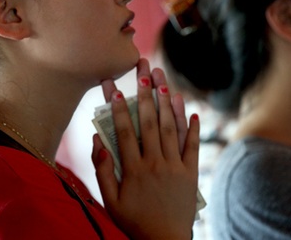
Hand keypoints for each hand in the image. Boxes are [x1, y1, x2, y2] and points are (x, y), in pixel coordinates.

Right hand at [92, 58, 199, 238]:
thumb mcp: (110, 200)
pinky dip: (193, 127)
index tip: (117, 86)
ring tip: (164, 80)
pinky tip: (191, 109)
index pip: (126, 131)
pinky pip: (192, 146)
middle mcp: (155, 163)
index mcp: (133, 170)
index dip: (121, 107)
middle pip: (150, 122)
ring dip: (168, 102)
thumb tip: (97, 141)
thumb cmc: (133, 222)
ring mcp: (175, 167)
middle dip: (146, 93)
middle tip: (143, 69)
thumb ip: (103, 170)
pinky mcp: (191, 173)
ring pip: (172, 128)